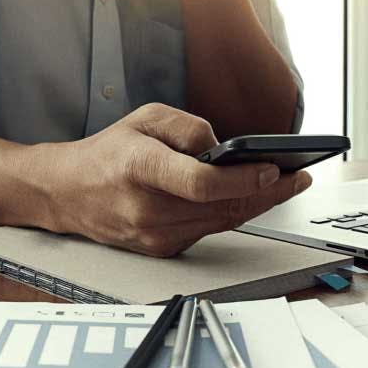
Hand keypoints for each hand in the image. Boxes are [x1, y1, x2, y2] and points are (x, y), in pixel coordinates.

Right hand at [45, 103, 311, 256]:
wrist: (67, 193)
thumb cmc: (109, 152)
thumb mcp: (145, 118)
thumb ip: (188, 128)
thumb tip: (225, 149)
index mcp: (140, 168)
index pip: (201, 183)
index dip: (243, 179)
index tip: (274, 168)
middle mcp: (147, 209)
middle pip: (221, 207)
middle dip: (268, 192)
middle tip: (300, 177)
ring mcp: (153, 236)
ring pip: (221, 222)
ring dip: (258, 205)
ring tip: (286, 185)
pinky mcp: (161, 250)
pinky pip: (208, 230)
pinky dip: (232, 214)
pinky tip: (253, 197)